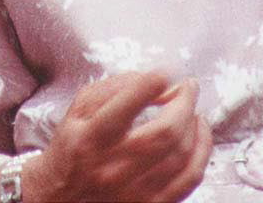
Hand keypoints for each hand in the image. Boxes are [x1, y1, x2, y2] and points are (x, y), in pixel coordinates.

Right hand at [7, 71, 212, 201]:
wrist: (60, 196)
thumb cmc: (74, 145)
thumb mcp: (81, 107)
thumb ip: (117, 87)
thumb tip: (157, 80)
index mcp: (91, 139)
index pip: (125, 109)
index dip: (152, 85)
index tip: (167, 72)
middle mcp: (112, 169)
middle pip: (164, 133)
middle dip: (184, 102)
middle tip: (188, 86)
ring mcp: (133, 192)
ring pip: (180, 155)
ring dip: (194, 123)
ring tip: (192, 107)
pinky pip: (189, 179)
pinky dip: (202, 150)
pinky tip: (199, 131)